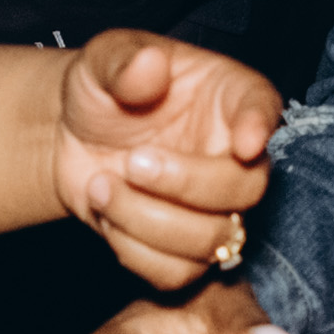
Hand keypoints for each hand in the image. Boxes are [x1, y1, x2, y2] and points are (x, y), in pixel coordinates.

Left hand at [56, 31, 279, 291]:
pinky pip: (178, 273)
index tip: (245, 142)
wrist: (70, 137)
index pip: (263, 107)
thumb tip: (149, 64)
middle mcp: (234, 155)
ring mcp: (214, 208)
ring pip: (214, 241)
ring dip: (149, 221)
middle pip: (250, 188)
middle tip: (132, 162)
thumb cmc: (101, 89)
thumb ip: (124, 60)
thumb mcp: (103, 59)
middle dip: (187, 184)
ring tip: (101, 186)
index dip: (260, 127)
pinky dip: (134, 251)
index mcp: (228, 96)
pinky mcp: (185, 250)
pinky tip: (108, 216)